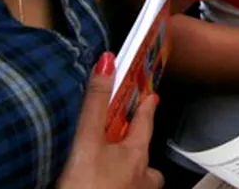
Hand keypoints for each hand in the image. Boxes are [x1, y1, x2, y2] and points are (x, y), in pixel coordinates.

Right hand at [58, 52, 162, 188]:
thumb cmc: (87, 188)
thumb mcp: (86, 141)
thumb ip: (94, 103)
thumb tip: (107, 62)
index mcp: (136, 156)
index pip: (145, 125)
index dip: (146, 108)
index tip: (151, 97)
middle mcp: (142, 180)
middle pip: (146, 162)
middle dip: (138, 152)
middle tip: (126, 143)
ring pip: (139, 183)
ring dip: (129, 176)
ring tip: (110, 172)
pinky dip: (118, 188)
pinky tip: (102, 188)